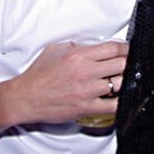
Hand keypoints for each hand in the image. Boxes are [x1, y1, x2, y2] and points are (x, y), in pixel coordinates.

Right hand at [8, 40, 128, 125]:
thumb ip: (77, 45)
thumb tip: (93, 45)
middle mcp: (86, 72)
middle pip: (122, 65)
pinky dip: (119, 102)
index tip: (127, 51)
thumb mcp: (56, 49)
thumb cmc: (38, 75)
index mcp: (79, 56)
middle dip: (127, 64)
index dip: (125, 49)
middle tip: (127, 66)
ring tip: (121, 81)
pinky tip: (118, 98)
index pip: (113, 48)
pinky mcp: (86, 108)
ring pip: (120, 84)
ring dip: (124, 82)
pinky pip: (112, 106)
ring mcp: (87, 91)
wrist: (25, 98)